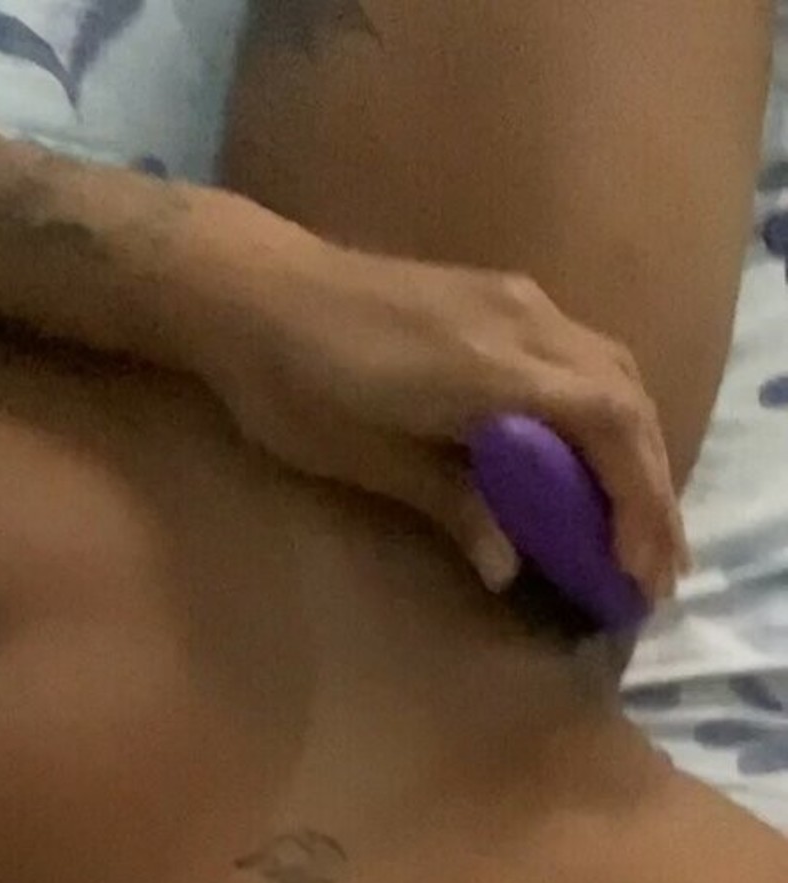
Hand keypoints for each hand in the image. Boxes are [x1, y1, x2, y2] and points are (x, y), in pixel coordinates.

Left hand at [197, 227, 686, 599]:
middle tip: (656, 569)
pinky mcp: (499, 298)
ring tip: (641, 526)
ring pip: (613, 371)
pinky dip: (608, 415)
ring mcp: (514, 301)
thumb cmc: (290, 385)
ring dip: (638, 450)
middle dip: (652, 488)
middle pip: (626, 399)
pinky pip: (582, 355)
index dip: (637, 500)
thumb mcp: (363, 460)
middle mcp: (520, 323)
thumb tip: (509, 567)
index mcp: (487, 368)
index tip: (638, 570)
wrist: (250, 289)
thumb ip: (448, 504)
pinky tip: (597, 463)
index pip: (605, 425)